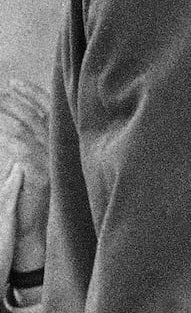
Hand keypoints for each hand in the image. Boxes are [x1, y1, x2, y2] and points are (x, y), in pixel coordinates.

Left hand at [0, 79, 48, 271]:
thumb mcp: (38, 163)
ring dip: (13, 120)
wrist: (38, 230)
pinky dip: (18, 146)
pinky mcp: (45, 181)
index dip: (32, 95)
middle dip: (19, 103)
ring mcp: (55, 165)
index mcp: (62, 144)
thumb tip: (18, 119)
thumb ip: (34, 141)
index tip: (14, 82)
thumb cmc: (35, 195)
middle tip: (1, 91)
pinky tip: (4, 137)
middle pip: (40, 119)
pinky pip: (30, 159)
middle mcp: (62, 151)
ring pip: (33, 135)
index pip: (49, 112)